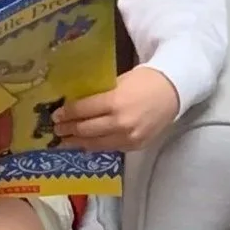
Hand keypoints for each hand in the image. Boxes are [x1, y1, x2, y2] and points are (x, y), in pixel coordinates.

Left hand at [53, 66, 181, 152]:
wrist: (173, 91)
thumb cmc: (146, 80)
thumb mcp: (120, 81)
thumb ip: (100, 95)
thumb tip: (78, 105)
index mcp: (115, 102)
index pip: (83, 111)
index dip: (67, 114)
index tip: (56, 115)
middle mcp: (119, 124)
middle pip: (85, 130)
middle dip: (68, 130)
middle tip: (56, 130)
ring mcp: (127, 138)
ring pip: (95, 144)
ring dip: (77, 143)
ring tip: (65, 141)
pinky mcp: (133, 147)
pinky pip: (108, 148)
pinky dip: (94, 146)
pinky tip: (85, 144)